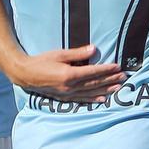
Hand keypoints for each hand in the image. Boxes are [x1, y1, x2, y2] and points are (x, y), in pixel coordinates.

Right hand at [11, 44, 127, 100]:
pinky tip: (103, 99)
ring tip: (118, 87)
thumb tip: (94, 49)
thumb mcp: (59, 54)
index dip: (107, 69)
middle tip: (124, 77)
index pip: (93, 72)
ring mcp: (67, 93)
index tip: (118, 66)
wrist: (25, 74)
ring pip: (91, 92)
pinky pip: (82, 99)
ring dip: (106, 90)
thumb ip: (78, 53)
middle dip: (110, 79)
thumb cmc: (41, 61)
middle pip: (95, 83)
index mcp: (69, 74)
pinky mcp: (64, 97)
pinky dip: (93, 99)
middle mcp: (70, 86)